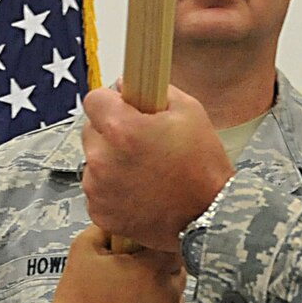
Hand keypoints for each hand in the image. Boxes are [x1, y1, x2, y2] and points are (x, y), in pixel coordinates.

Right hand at [31, 227, 184, 302]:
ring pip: (176, 302)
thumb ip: (107, 227)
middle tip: (131, 284)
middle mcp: (168, 295)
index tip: (141, 258)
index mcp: (151, 269)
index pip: (173, 247)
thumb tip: (122, 221)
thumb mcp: (83, 250)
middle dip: (159, 275)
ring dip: (160, 301)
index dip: (156, 250)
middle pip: (177, 275)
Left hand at [81, 86, 232, 252]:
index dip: (110, 102)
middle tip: (141, 144)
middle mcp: (102, 159)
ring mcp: (98, 189)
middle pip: (91, 131)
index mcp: (121, 129)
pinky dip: (112, 190)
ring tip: (143, 172)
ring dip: (110, 163)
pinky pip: (97, 191)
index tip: (123, 109)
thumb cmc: (203, 166)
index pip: (93, 99)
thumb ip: (155, 90)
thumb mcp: (189, 111)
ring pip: (93, 162)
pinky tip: (139, 191)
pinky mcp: (100, 212)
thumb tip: (128, 86)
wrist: (210, 216)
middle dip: (110, 133)